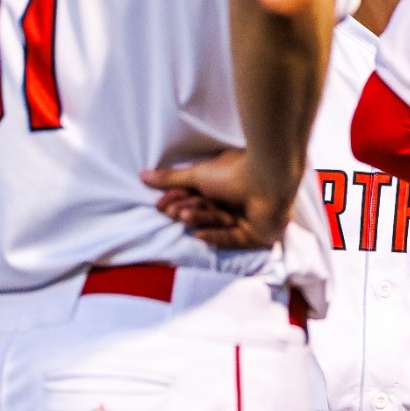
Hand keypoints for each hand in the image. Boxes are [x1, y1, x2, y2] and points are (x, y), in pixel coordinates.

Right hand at [143, 151, 293, 248]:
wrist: (267, 178)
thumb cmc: (234, 171)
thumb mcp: (197, 175)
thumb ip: (172, 179)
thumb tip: (142, 176)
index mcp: (226, 185)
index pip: (197, 197)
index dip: (178, 200)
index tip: (160, 204)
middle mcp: (238, 201)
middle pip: (205, 211)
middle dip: (186, 210)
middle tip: (168, 211)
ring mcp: (249, 218)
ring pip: (217, 223)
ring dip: (199, 218)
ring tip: (184, 214)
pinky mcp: (258, 234)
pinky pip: (233, 239)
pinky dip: (216, 236)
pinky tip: (199, 235)